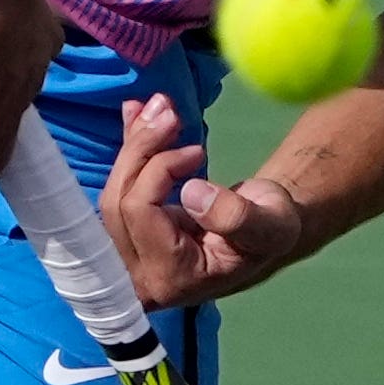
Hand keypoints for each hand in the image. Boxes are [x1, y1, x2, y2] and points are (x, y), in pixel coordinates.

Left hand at [103, 93, 313, 305]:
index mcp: (171, 277)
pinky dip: (128, 149)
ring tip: (160, 106)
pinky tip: (134, 113)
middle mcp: (141, 275)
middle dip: (140, 148)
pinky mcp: (129, 234)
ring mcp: (130, 257)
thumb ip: (237, 217)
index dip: (159, 169)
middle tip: (170, 111)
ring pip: (112, 192)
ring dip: (134, 143)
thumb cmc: (270, 230)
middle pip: (117, 202)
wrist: (266, 230)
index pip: (140, 212)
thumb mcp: (271, 227)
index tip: (198, 151)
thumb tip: (191, 193)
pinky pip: (117, 189)